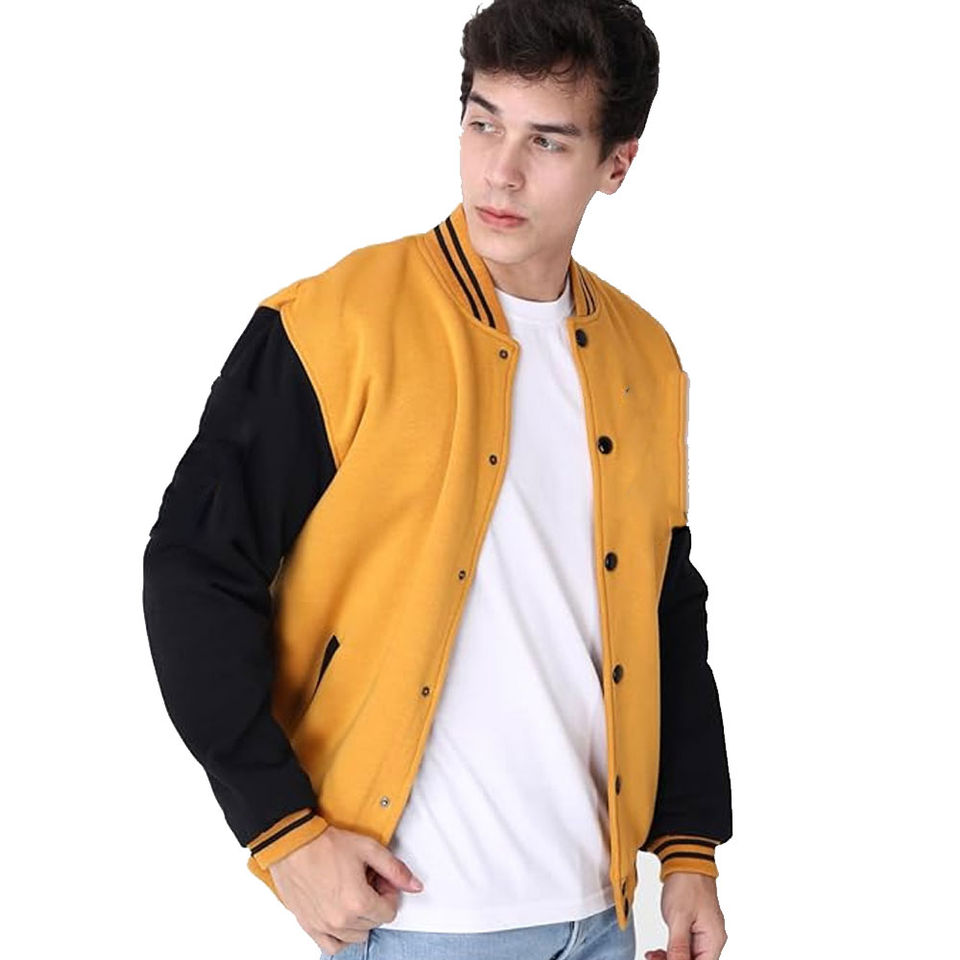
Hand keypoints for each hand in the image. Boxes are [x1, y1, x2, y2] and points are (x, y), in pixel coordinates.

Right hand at [267, 823, 424, 955]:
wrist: (292, 844)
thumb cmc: (326, 844)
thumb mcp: (369, 849)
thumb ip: (395, 870)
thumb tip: (415, 885)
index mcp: (358, 902)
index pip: (389, 913)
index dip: (388, 893)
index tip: (379, 880)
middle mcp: (341, 920)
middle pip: (373, 923)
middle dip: (374, 903)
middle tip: (366, 882)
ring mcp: (323, 926)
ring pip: (355, 936)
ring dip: (359, 919)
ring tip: (351, 894)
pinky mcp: (309, 926)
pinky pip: (332, 946)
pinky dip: (340, 936)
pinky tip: (341, 916)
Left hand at [644, 872, 726, 959]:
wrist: (686, 860)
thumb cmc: (687, 883)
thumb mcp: (679, 917)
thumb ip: (679, 947)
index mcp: (713, 939)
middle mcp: (712, 938)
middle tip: (654, 959)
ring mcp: (704, 932)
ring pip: (689, 957)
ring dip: (671, 958)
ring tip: (653, 956)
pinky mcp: (695, 927)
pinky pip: (686, 947)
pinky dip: (673, 950)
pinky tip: (660, 950)